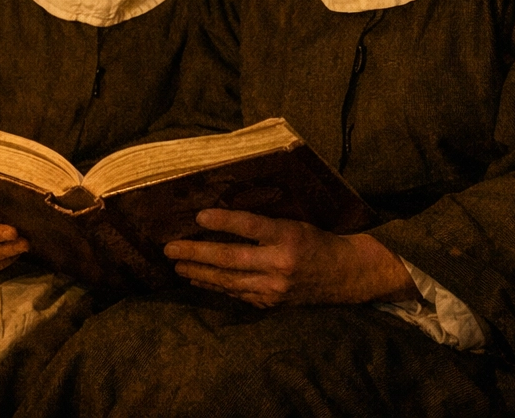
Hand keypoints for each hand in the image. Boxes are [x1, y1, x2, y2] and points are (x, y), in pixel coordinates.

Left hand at [164, 209, 417, 307]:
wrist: (344, 275)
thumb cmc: (316, 239)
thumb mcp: (294, 221)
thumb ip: (263, 221)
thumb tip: (222, 213)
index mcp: (288, 236)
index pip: (250, 226)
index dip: (223, 221)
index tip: (198, 215)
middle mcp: (280, 264)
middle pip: (231, 259)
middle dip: (196, 254)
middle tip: (170, 248)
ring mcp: (274, 287)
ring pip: (228, 281)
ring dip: (199, 273)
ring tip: (177, 265)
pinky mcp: (271, 302)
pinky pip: (236, 294)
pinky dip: (215, 286)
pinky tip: (198, 279)